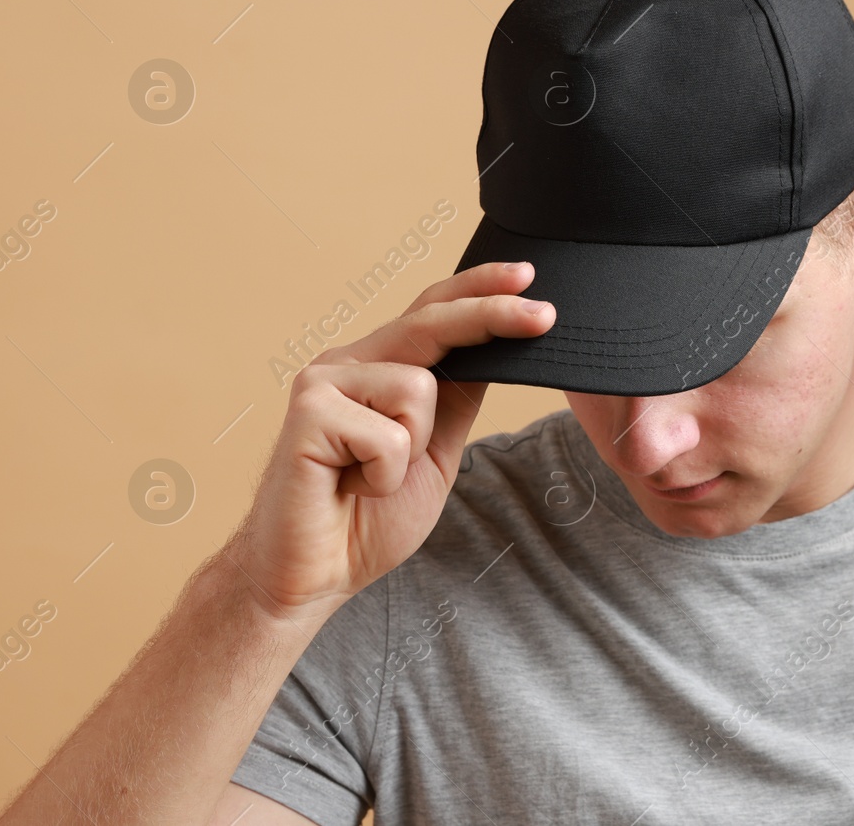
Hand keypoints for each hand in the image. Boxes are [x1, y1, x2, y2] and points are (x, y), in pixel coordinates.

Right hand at [224, 261, 553, 622]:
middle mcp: (347, 363)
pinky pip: (388, 435)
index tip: (528, 276)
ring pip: (417, 387)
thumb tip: (494, 353)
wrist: (309, 577)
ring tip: (369, 480)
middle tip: (545, 314)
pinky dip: (384, 476)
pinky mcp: (308, 412)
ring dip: (411, 452)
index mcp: (376, 369)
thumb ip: (453, 404)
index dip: (479, 292)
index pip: (431, 314)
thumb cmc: (362, 520)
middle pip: (430, 323)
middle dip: (491, 316)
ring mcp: (323, 382)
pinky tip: (349, 488)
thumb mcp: (430, 454)